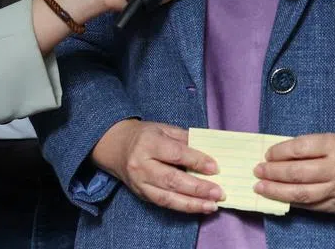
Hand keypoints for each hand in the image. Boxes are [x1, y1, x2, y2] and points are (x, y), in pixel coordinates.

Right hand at [92, 119, 221, 213]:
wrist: (115, 147)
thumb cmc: (145, 135)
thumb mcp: (164, 128)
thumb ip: (185, 139)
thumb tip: (209, 151)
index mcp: (148, 143)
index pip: (175, 154)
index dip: (196, 161)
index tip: (215, 168)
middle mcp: (141, 165)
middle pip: (171, 179)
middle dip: (197, 188)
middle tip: (219, 192)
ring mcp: (140, 183)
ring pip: (167, 197)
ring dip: (192, 204)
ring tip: (212, 206)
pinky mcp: (141, 194)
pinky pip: (163, 203)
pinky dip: (182, 207)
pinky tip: (198, 207)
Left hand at [254, 133, 334, 213]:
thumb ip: (311, 147)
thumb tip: (279, 155)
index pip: (300, 148)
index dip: (280, 152)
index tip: (267, 154)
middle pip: (297, 173)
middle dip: (273, 173)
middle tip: (258, 171)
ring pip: (301, 194)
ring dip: (276, 191)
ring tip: (261, 187)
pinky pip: (310, 206)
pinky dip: (292, 202)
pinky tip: (280, 198)